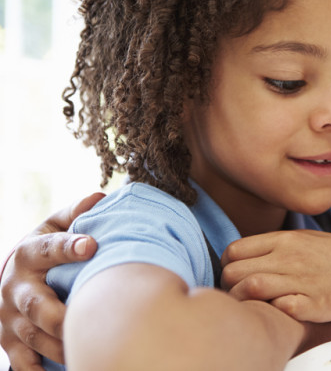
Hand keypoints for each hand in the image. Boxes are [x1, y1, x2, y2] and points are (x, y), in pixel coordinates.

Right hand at [0, 193, 102, 368]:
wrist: (13, 277)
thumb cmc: (47, 249)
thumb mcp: (55, 226)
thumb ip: (75, 214)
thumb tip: (99, 198)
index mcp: (29, 255)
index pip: (48, 249)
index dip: (69, 247)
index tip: (92, 245)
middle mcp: (15, 288)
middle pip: (36, 305)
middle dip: (61, 315)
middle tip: (90, 319)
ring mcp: (10, 319)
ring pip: (34, 338)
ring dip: (60, 347)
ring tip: (88, 351)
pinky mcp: (10, 344)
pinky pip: (23, 364)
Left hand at [221, 230, 330, 322]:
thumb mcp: (302, 238)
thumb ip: (271, 246)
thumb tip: (239, 256)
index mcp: (284, 240)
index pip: (233, 251)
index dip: (227, 267)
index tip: (236, 276)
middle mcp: (289, 258)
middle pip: (234, 272)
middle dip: (229, 287)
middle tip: (239, 295)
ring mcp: (301, 281)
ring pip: (250, 288)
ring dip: (244, 301)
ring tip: (253, 306)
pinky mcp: (313, 304)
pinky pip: (278, 309)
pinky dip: (273, 312)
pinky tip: (281, 310)